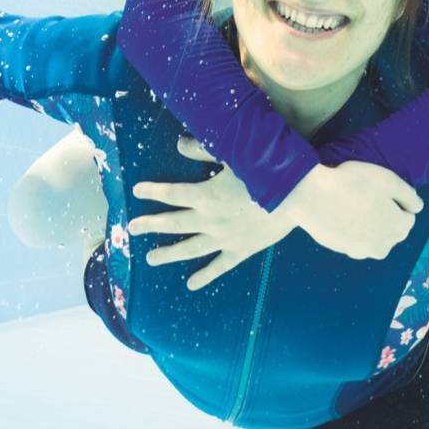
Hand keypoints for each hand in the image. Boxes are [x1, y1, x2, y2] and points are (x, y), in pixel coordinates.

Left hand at [128, 138, 294, 290]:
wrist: (295, 199)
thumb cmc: (264, 171)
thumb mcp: (232, 154)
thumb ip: (203, 150)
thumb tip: (178, 144)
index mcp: (205, 195)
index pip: (171, 193)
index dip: (152, 191)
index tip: (137, 191)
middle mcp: (209, 219)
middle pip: (173, 223)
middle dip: (151, 224)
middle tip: (133, 228)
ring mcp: (223, 239)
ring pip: (189, 248)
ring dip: (169, 253)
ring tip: (151, 258)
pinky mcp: (240, 250)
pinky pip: (218, 266)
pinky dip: (204, 276)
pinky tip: (191, 283)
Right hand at [277, 161, 422, 259]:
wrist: (311, 196)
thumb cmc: (351, 183)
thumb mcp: (388, 180)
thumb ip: (409, 195)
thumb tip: (417, 207)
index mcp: (398, 228)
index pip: (409, 216)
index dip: (397, 200)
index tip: (381, 189)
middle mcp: (384, 246)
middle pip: (393, 229)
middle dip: (386, 214)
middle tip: (367, 194)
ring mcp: (362, 251)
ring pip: (374, 236)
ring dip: (370, 224)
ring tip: (353, 203)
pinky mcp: (343, 250)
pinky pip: (355, 239)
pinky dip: (352, 228)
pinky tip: (341, 212)